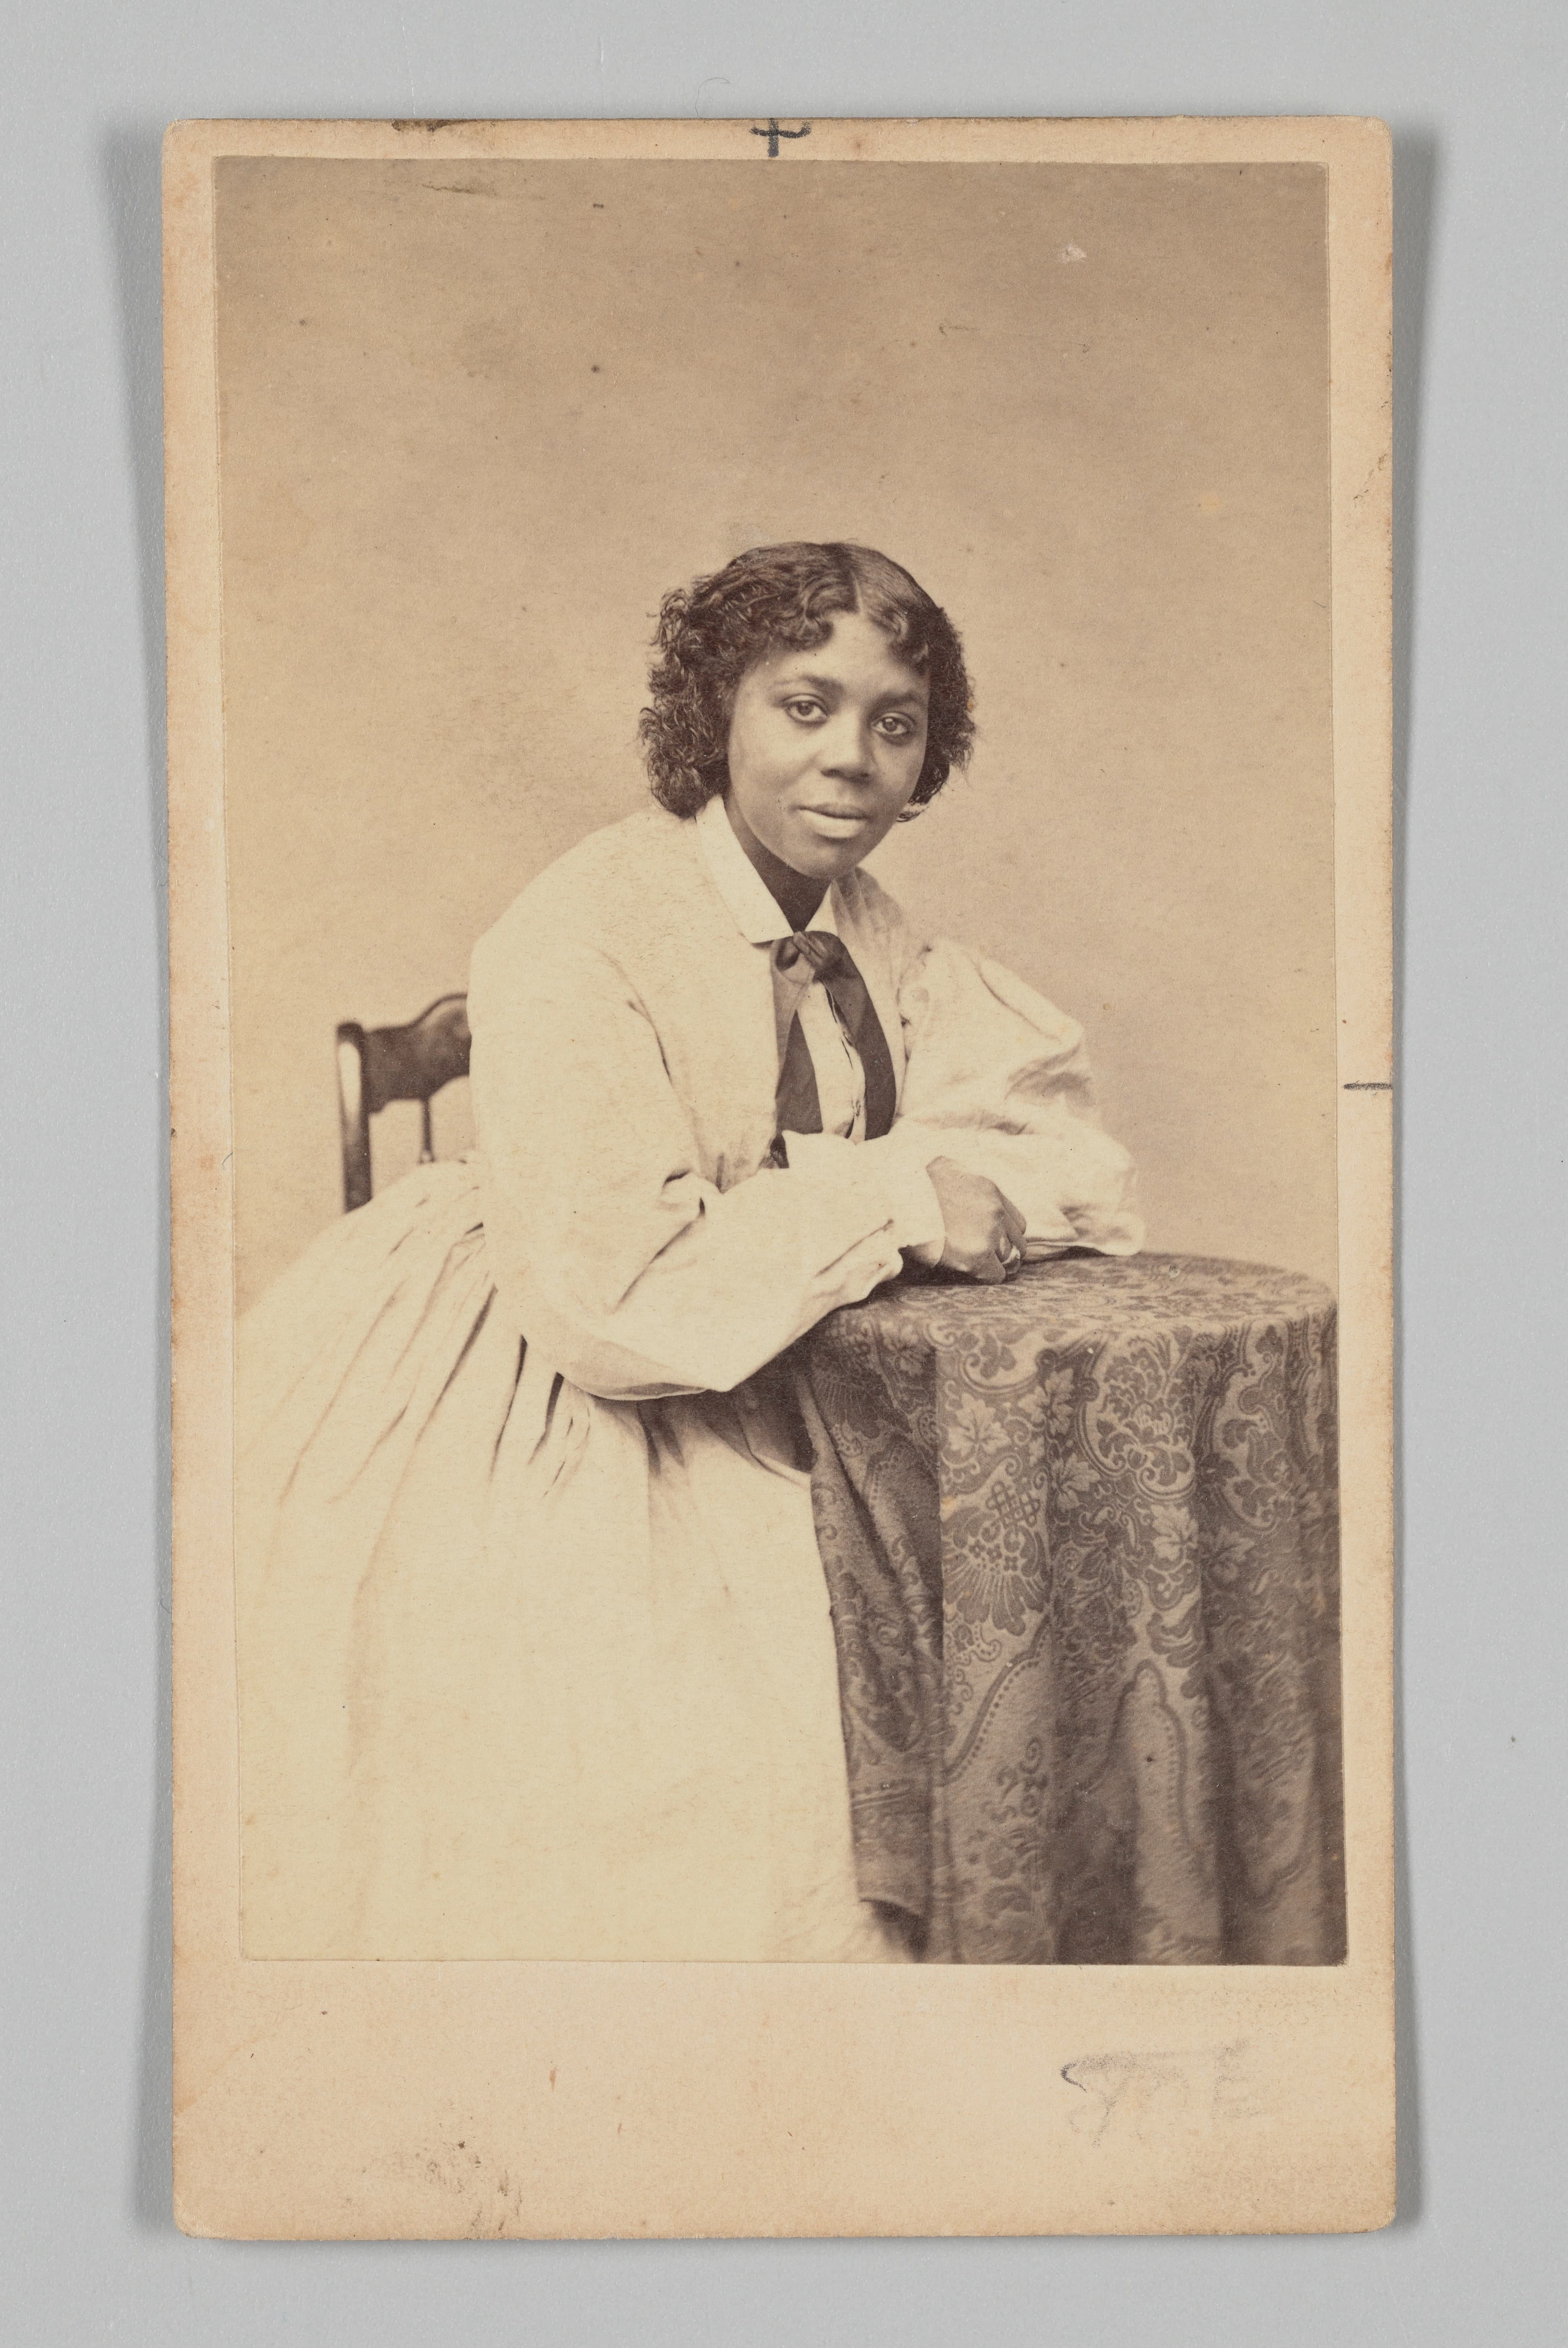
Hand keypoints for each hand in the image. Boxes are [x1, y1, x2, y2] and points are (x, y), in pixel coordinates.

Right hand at [926, 1159, 1026, 1282]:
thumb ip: (961, 1175)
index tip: (996, 1240)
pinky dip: (988, 1276)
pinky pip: (996, 1274)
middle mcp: (995, 1212)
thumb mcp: (946, 1167)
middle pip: (1018, 1241)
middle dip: (1006, 1250)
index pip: (1016, 1220)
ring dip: (997, 1264)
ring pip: (1009, 1258)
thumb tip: (957, 1174)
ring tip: (983, 1267)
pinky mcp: (977, 1256)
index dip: (1006, 1233)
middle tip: (993, 1258)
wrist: (900, 1202)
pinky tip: (974, 1272)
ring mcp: (988, 1235)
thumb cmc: (915, 1186)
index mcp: (990, 1191)